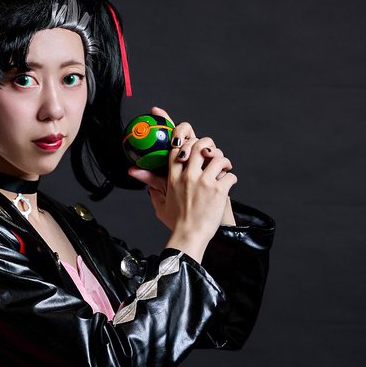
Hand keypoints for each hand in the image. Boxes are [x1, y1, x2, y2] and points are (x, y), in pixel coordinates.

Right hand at [127, 107, 236, 260]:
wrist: (190, 237)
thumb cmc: (176, 221)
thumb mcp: (160, 200)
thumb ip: (151, 183)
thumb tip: (134, 171)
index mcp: (173, 177)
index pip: (177, 146)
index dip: (181, 133)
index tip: (184, 129)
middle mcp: (188, 177)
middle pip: (199, 144)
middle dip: (208, 144)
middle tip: (211, 153)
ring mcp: (204, 183)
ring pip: (218, 156)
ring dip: (223, 160)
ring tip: (224, 168)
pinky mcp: (218, 191)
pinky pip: (230, 175)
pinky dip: (232, 178)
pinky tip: (228, 185)